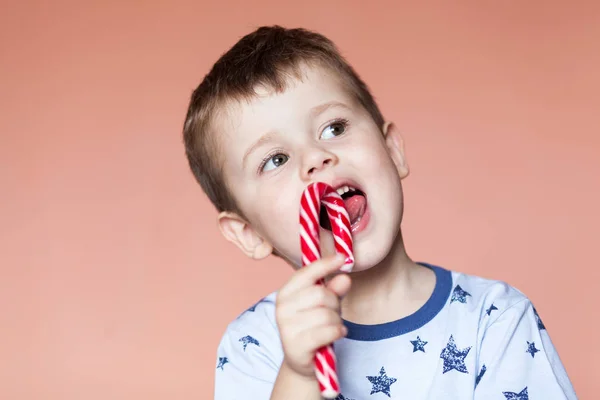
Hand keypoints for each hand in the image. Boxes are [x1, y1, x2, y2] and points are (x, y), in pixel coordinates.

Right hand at [274, 253, 351, 378]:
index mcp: (285, 293)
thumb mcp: (326, 304)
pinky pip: (327, 331)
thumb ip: (334, 290)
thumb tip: (345, 277)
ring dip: (336, 321)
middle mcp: (282, 308)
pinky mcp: (296, 347)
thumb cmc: (314, 326)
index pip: (306, 273)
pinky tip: (337, 334)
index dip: (325, 264)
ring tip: (332, 327)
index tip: (342, 257)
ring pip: (326, 314)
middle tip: (333, 313)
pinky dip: (338, 331)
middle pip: (320, 294)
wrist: (303, 360)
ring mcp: (286, 328)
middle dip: (334, 303)